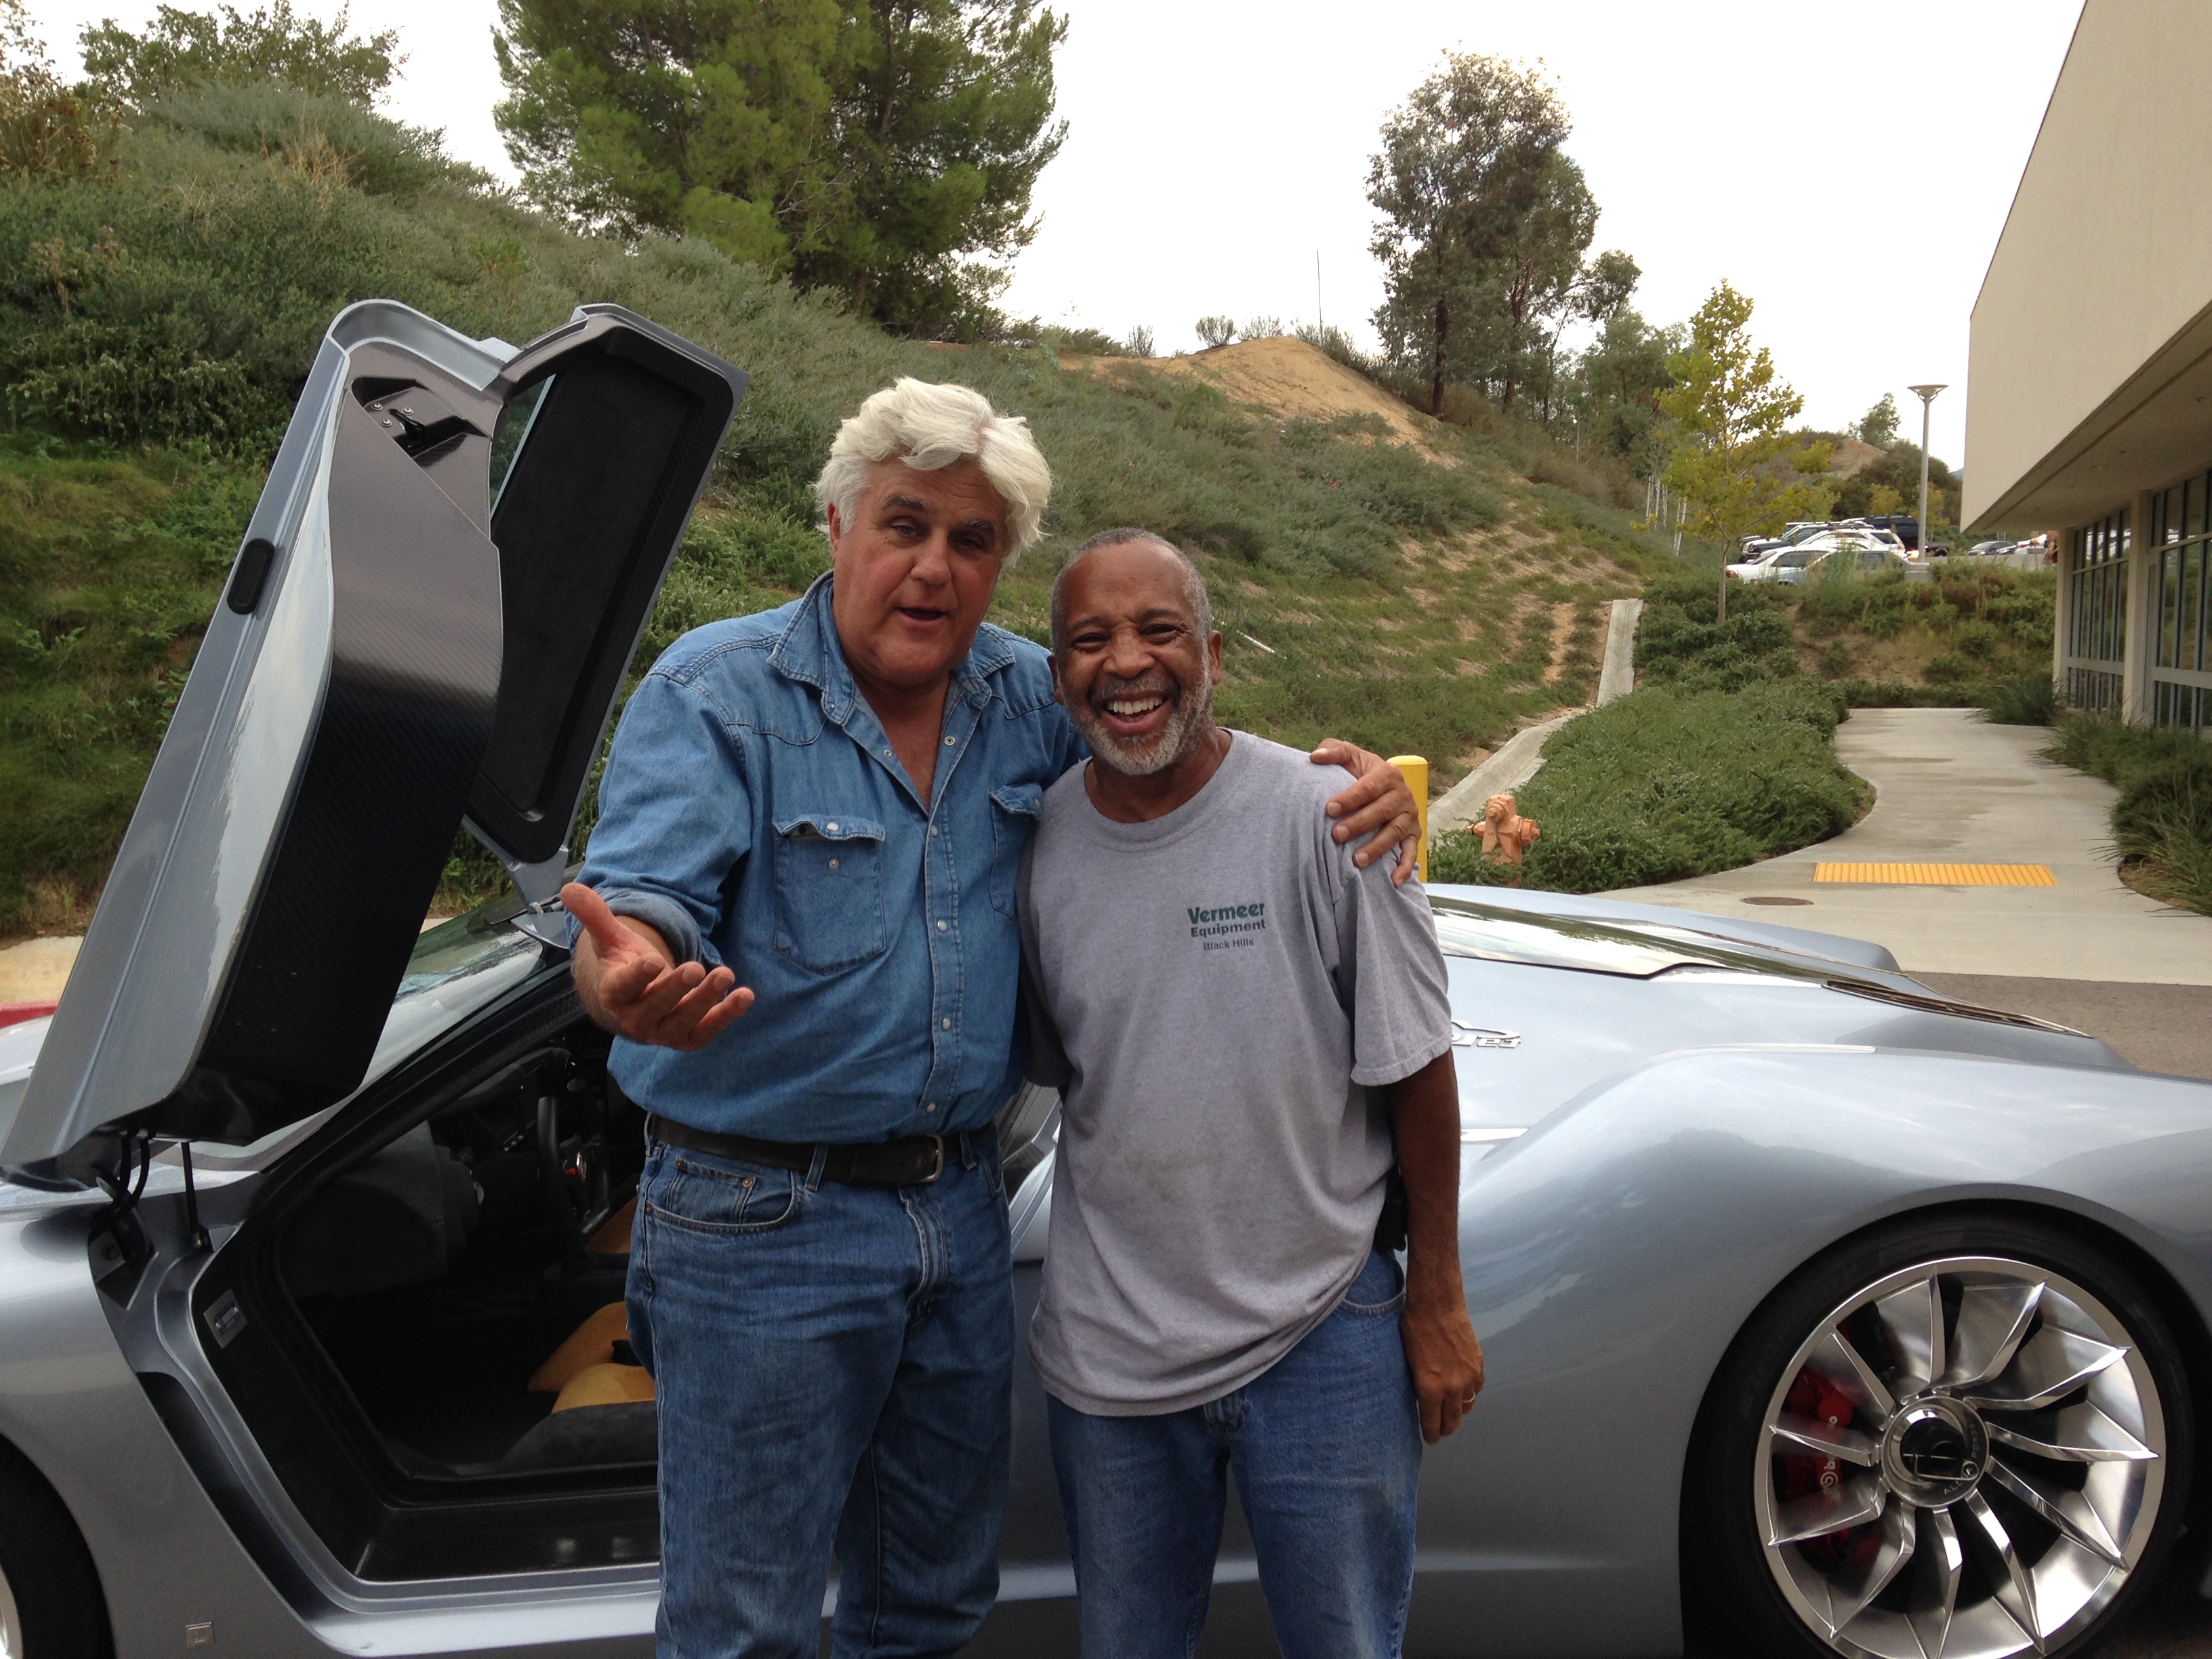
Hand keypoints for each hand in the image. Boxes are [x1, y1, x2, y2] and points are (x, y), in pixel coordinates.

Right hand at [563, 882, 753, 1051]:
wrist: (634, 1003)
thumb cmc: (623, 966)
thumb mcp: (610, 939)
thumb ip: (595, 915)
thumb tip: (570, 888)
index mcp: (614, 993)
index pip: (622, 988)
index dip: (637, 977)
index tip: (653, 961)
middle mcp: (636, 1018)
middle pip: (655, 1007)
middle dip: (676, 989)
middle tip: (695, 967)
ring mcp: (662, 1031)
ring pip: (683, 1021)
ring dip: (706, 1000)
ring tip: (726, 974)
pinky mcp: (686, 1038)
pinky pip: (706, 1031)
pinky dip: (726, 1015)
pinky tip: (745, 995)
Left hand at [1311, 741, 1421, 886]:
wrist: (1383, 783)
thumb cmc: (1359, 770)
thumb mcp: (1349, 755)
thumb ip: (1333, 751)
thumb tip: (1315, 757)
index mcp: (1388, 773)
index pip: (1369, 787)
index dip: (1350, 798)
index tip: (1329, 809)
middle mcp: (1403, 794)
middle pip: (1381, 811)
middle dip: (1359, 824)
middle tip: (1337, 835)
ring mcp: (1409, 816)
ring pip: (1395, 833)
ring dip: (1377, 848)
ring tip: (1356, 861)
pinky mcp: (1413, 834)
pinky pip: (1411, 852)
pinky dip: (1405, 867)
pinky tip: (1393, 882)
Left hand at [1401, 1298, 1484, 1444]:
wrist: (1437, 1304)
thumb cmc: (1414, 1328)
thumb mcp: (1408, 1360)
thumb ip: (1417, 1383)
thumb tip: (1421, 1397)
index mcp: (1429, 1389)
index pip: (1432, 1424)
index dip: (1432, 1435)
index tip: (1431, 1439)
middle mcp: (1452, 1388)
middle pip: (1453, 1421)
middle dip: (1445, 1428)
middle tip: (1440, 1428)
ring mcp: (1468, 1377)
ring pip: (1467, 1406)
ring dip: (1459, 1410)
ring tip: (1451, 1408)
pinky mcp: (1478, 1365)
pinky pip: (1477, 1388)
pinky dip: (1470, 1391)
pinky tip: (1462, 1386)